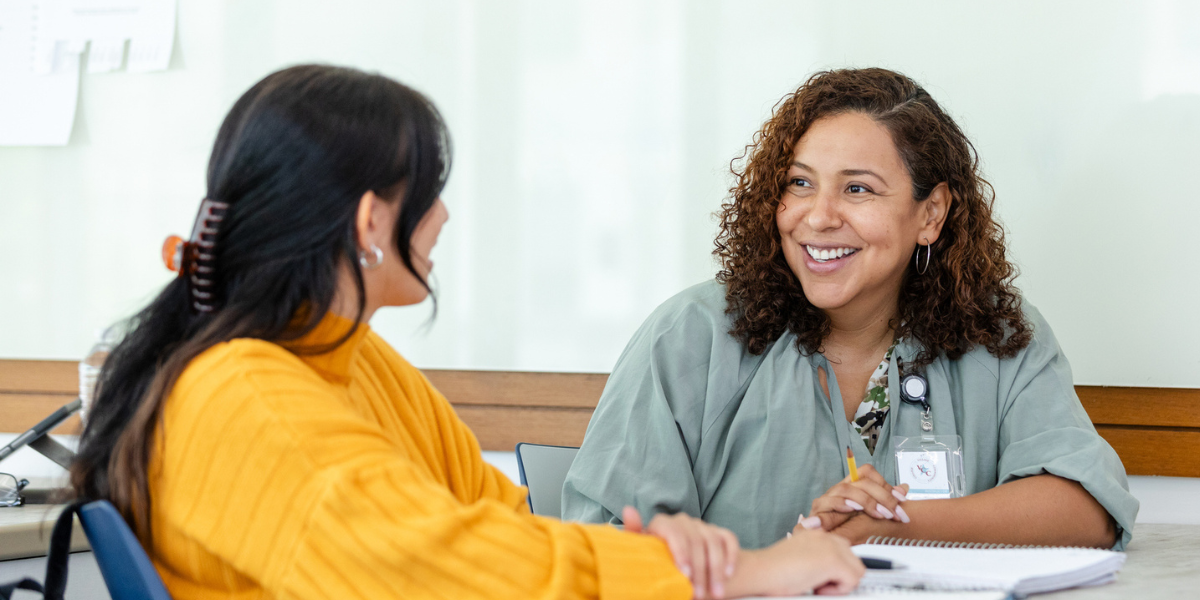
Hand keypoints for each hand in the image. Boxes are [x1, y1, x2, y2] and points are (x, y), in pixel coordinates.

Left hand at [623, 506, 738, 598]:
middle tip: (698, 593)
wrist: (680, 565)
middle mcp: (683, 521)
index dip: (680, 552)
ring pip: (713, 543)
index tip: (684, 574)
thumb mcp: (646, 552)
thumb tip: (629, 511)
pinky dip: (731, 557)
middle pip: (695, 541)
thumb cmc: (657, 561)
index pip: (674, 532)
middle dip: (699, 571)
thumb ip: (636, 535)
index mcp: (662, 524)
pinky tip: (730, 574)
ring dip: (716, 571)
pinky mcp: (719, 532)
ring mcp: (702, 526)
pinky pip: (729, 540)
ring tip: (716, 593)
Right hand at [725, 528, 864, 596]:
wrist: (759, 570)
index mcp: (815, 534)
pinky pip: (852, 581)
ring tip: (817, 586)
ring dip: (840, 583)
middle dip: (841, 575)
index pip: (842, 548)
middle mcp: (825, 537)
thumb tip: (826, 573)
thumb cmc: (769, 570)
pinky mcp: (833, 561)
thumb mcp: (796, 558)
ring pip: (856, 570)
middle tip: (819, 585)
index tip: (827, 578)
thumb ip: (813, 559)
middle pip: (853, 558)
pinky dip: (838, 590)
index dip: (837, 568)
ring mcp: (831, 547)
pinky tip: (817, 588)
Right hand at [805, 465, 909, 531]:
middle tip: (894, 514)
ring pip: (846, 489)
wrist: (823, 546)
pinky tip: (852, 510)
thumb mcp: (871, 515)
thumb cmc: (846, 530)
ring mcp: (827, 498)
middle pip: (861, 482)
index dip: (885, 484)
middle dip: (882, 497)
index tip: (902, 500)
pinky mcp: (817, 511)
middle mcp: (840, 489)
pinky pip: (828, 502)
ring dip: (866, 501)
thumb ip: (886, 501)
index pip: (867, 473)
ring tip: (880, 514)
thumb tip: (904, 488)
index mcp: (852, 488)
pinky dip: (841, 504)